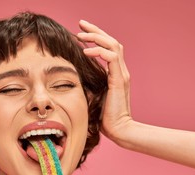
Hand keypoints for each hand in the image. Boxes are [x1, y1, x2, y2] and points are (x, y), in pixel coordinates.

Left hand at [78, 20, 131, 141]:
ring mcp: (121, 74)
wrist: (119, 130)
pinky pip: (111, 58)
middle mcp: (120, 71)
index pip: (108, 48)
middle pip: (111, 41)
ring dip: (96, 37)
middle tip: (80, 24)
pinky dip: (98, 51)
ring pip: (113, 45)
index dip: (95, 38)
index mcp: (115, 73)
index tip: (80, 32)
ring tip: (80, 35)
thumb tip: (73, 76)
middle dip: (95, 31)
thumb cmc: (104, 117)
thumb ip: (88, 83)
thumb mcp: (93, 95)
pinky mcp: (119, 80)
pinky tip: (86, 50)